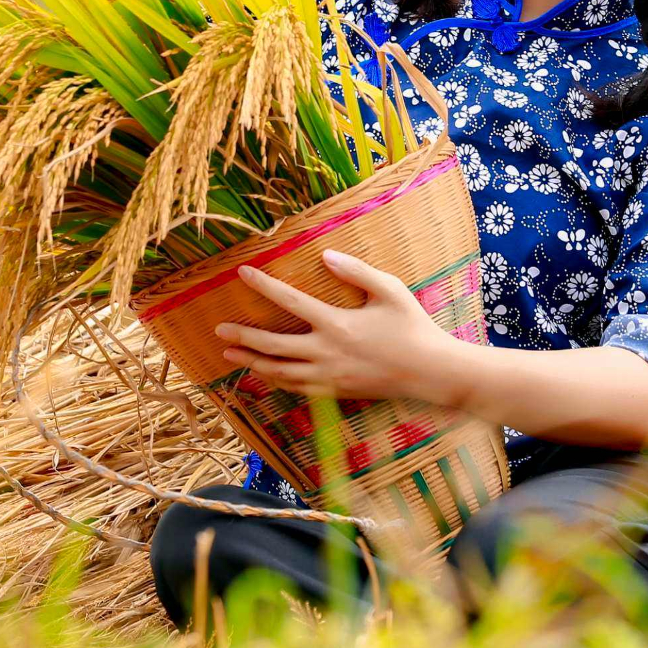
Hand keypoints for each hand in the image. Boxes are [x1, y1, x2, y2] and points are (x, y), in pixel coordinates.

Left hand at [213, 249, 456, 401]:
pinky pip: (296, 389)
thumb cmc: (412, 326)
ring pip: (279, 372)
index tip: (241, 273)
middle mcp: (326, 352)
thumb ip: (356, 271)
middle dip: (244, 336)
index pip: (290, 300)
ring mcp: (329, 376)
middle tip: (219, 330)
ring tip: (230, 353)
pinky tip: (262, 375)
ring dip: (252, 362)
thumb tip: (325, 255)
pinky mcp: (335, 392)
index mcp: (337, 323)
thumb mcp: (390, 290)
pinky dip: (275, 382)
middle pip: (274, 345)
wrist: (429, 372)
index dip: (263, 285)